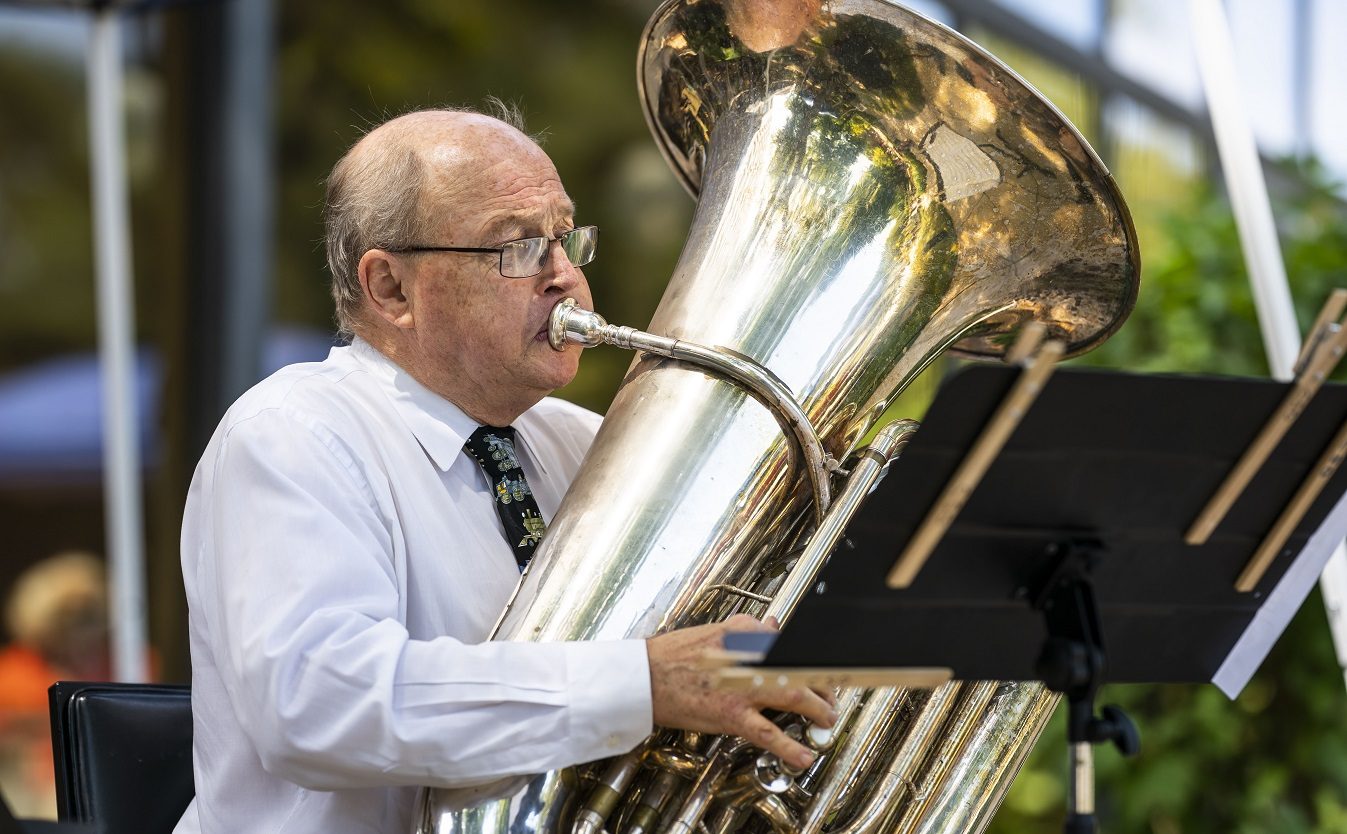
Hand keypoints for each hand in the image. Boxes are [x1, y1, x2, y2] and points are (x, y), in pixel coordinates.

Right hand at [646, 614, 836, 770]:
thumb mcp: (713, 633)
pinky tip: (803, 755)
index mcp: (744, 633)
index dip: (812, 658)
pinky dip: (790, 746)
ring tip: (826, 721)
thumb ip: (747, 630)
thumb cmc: (672, 656)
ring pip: (794, 696)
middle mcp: (748, 657)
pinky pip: (768, 733)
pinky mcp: (731, 714)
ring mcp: (742, 687)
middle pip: (802, 668)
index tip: (821, 668)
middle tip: (829, 696)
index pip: (791, 644)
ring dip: (818, 710)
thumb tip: (773, 626)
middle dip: (823, 685)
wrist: (644, 678)